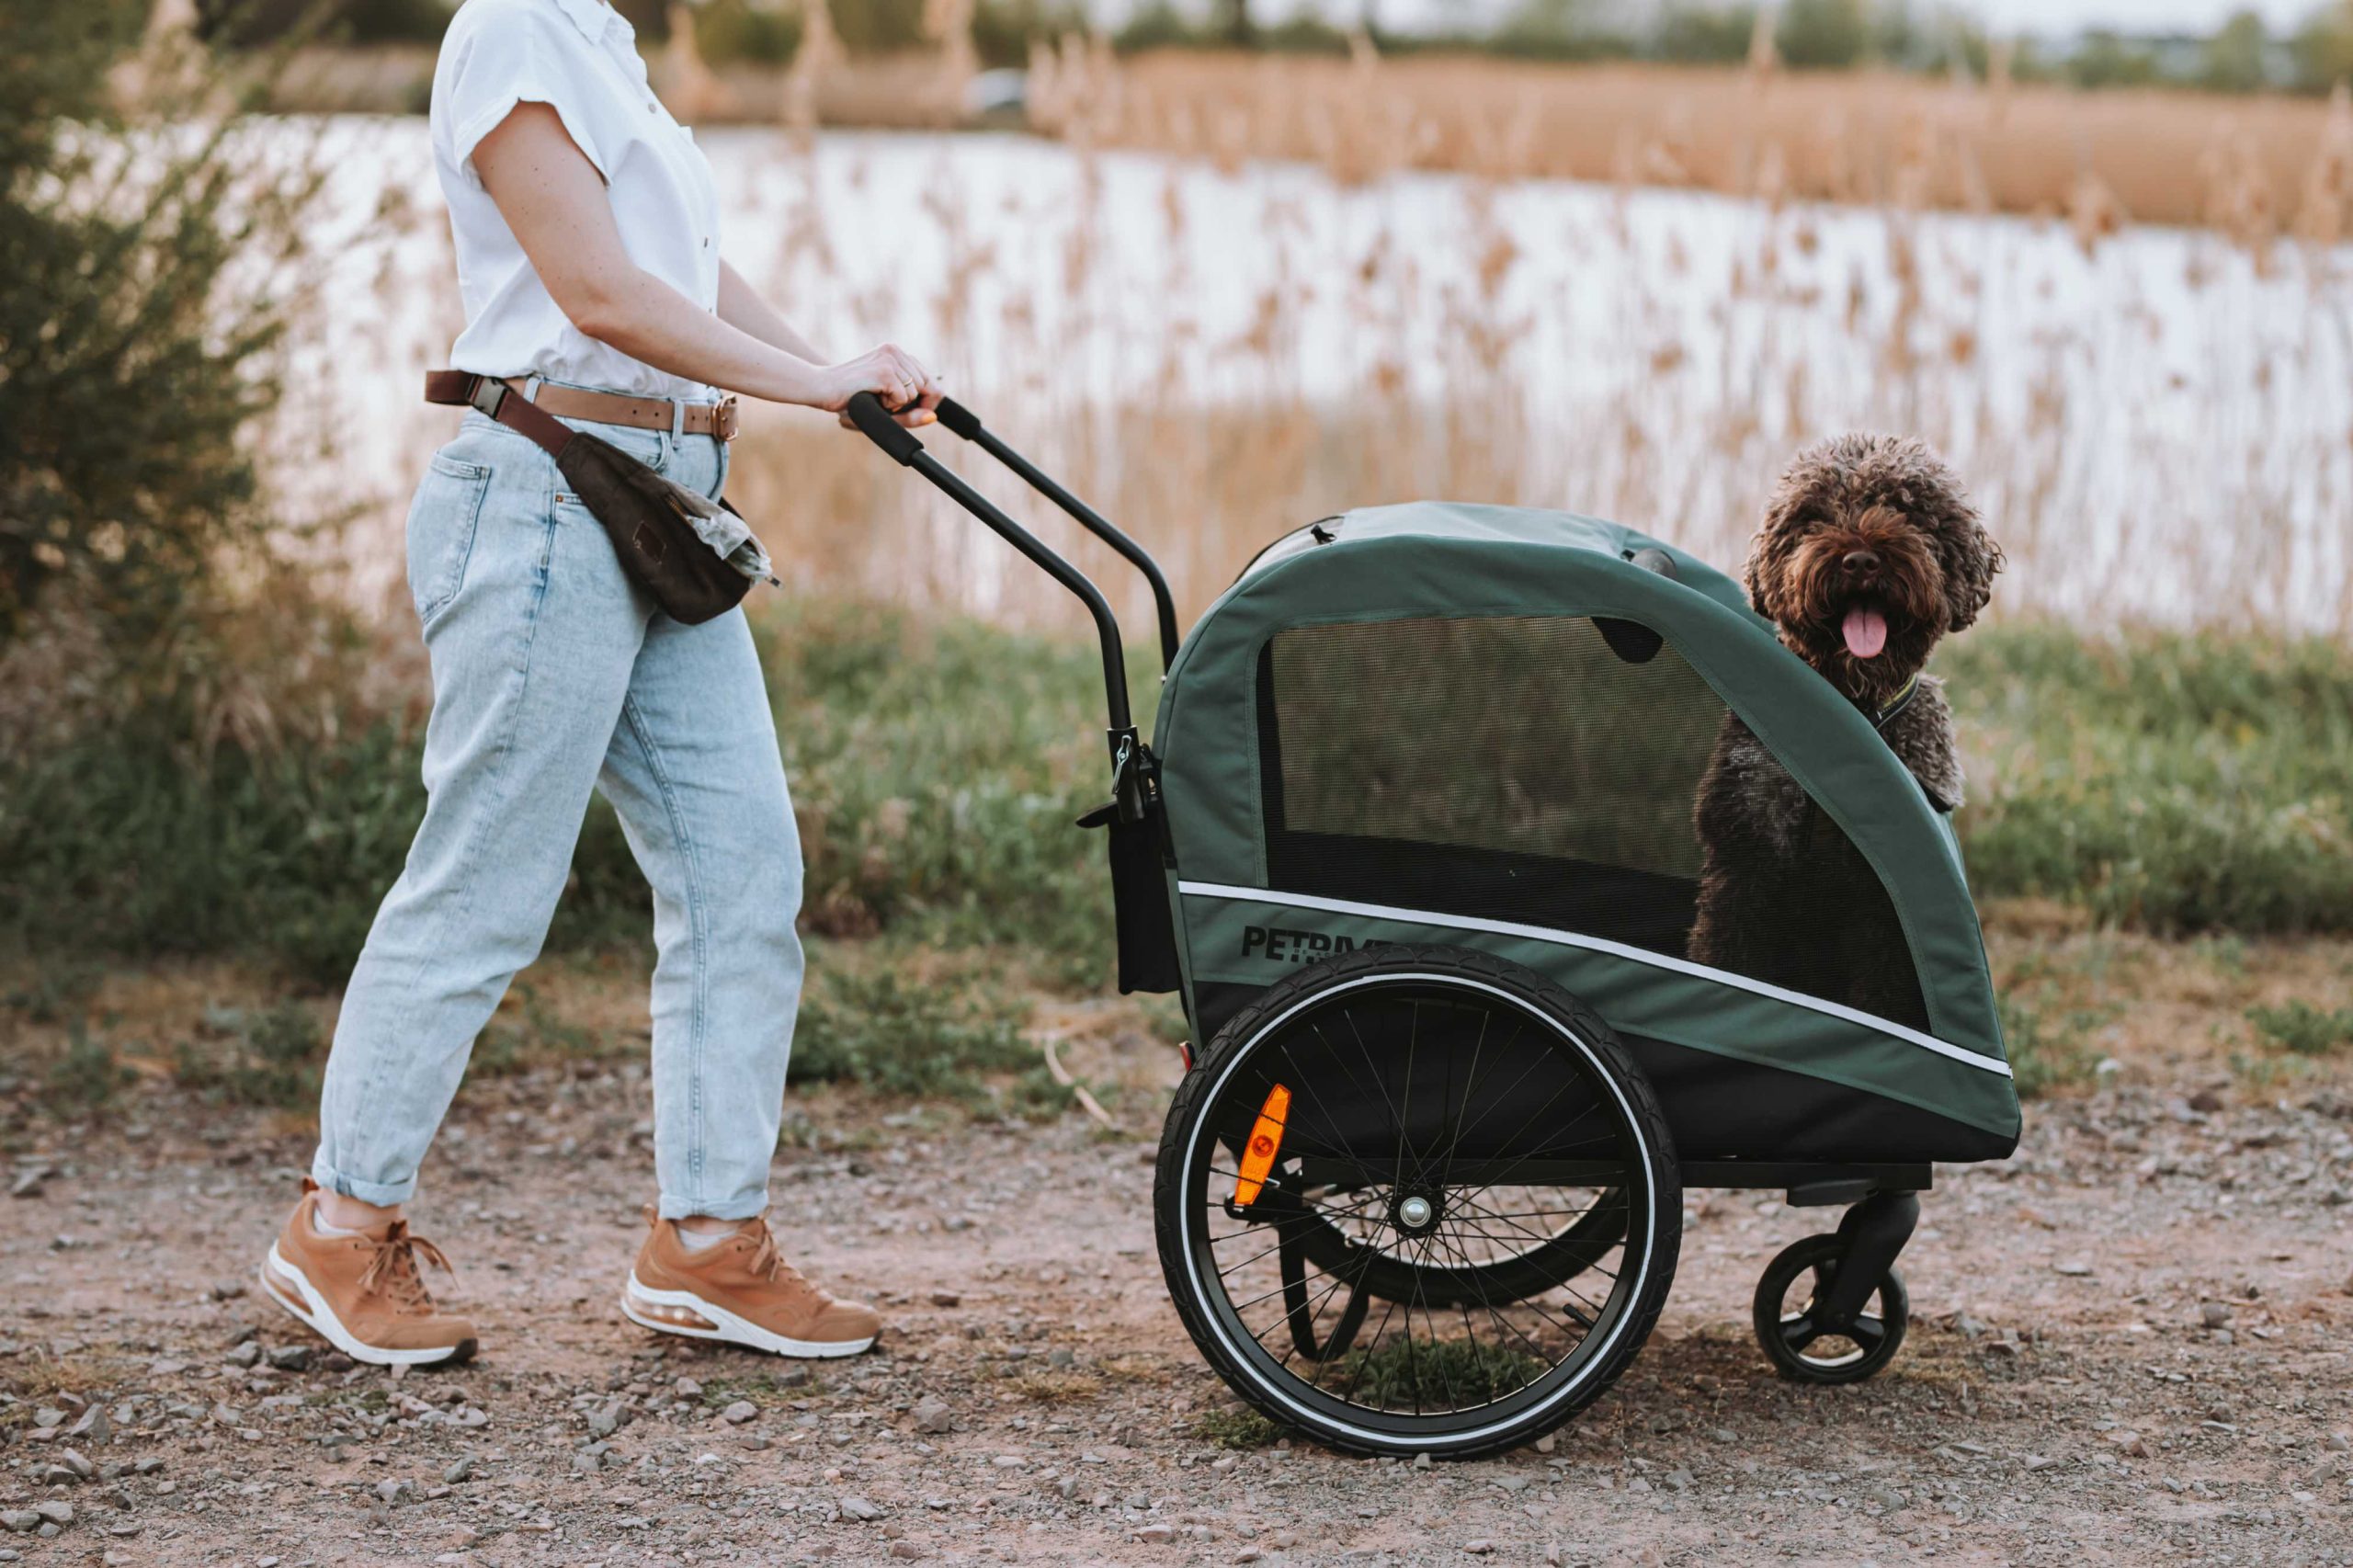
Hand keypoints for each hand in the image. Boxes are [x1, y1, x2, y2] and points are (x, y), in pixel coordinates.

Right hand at [820, 343, 941, 427]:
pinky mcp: (884, 370)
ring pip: (916, 392)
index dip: (929, 399)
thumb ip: (910, 413)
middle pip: (928, 386)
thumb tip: (933, 417)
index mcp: (896, 353)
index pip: (929, 378)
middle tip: (887, 404)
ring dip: (898, 405)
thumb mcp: (884, 407)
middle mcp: (895, 351)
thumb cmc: (851, 399)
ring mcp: (890, 358)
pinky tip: (872, 396)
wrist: (821, 388)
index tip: (919, 411)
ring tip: (875, 397)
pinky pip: (904, 398)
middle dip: (913, 404)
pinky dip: (890, 406)